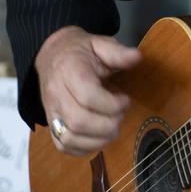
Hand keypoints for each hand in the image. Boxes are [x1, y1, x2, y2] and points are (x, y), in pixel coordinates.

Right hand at [34, 26, 140, 155]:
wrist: (52, 54)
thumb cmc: (80, 51)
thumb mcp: (100, 43)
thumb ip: (118, 52)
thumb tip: (138, 57)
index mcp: (69, 71)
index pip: (88, 96)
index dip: (112, 104)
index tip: (125, 100)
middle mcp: (56, 93)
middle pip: (79, 121)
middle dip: (107, 125)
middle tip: (120, 116)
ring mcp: (51, 111)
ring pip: (69, 138)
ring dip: (97, 140)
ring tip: (113, 129)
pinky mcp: (51, 123)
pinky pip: (63, 145)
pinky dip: (84, 148)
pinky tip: (99, 138)